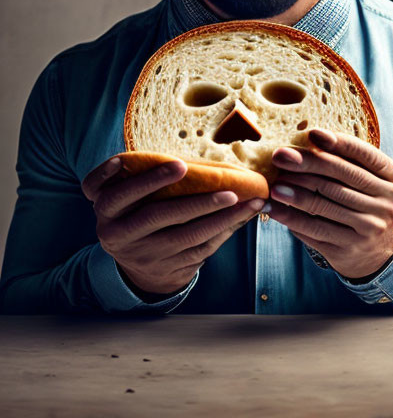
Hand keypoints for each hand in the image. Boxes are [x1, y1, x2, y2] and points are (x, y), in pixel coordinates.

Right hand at [81, 156, 264, 296]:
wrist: (138, 270)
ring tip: (248, 201)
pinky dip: (225, 231)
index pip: (120, 195)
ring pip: (187, 236)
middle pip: (157, 216)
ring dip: (222, 217)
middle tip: (226, 186)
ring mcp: (146, 256)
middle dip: (194, 201)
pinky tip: (243, 216)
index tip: (180, 164)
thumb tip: (183, 158)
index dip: (147, 180)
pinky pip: (201, 249)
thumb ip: (135, 179)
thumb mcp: (124, 199)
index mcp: (108, 213)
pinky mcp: (169, 269)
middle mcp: (120, 236)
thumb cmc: (136, 215)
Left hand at [266, 129, 392, 279]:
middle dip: (307, 163)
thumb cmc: (367, 203)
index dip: (338, 143)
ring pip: (326, 203)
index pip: (365, 155)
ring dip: (295, 192)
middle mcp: (389, 202)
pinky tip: (275, 208)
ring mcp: (371, 227)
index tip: (312, 133)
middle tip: (280, 156)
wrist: (380, 252)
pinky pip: (315, 229)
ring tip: (274, 184)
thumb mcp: (372, 181)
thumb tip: (308, 139)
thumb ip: (350, 162)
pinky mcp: (351, 247)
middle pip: (342, 177)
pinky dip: (292, 217)